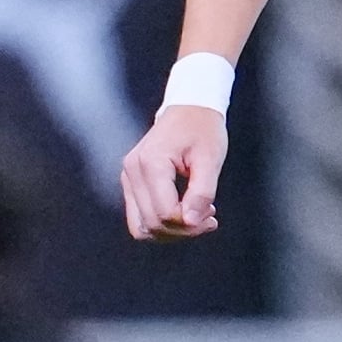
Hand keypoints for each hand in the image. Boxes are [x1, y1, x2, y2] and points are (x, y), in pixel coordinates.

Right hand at [122, 104, 226, 240]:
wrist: (189, 108)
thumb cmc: (202, 129)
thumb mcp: (210, 159)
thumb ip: (202, 192)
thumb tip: (190, 222)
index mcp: (151, 163)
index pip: (165, 213)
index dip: (191, 224)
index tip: (213, 216)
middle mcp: (132, 171)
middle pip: (152, 224)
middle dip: (183, 230)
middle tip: (209, 219)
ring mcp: (128, 177)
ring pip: (141, 227)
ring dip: (170, 232)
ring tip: (196, 218)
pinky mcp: (131, 182)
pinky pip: (140, 217)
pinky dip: (161, 224)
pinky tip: (184, 214)